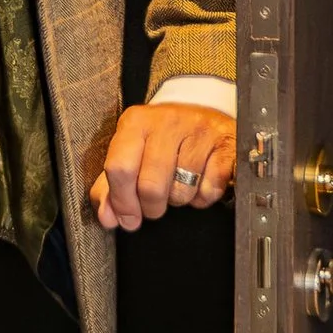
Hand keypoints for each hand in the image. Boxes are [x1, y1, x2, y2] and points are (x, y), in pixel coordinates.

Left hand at [92, 101, 241, 230]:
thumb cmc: (162, 140)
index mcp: (136, 122)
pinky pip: (209, 190)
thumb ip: (111, 186)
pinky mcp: (226, 145)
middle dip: (152, 208)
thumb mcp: (132, 153)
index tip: (128, 218)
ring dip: (179, 199)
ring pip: (181, 191)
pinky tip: (201, 181)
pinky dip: (204, 196)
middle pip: (151, 187)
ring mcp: (199, 131)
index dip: (122, 202)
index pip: (120, 169)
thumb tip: (107, 218)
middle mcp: (167, 122)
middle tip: (155, 205)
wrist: (204, 114)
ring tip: (179, 184)